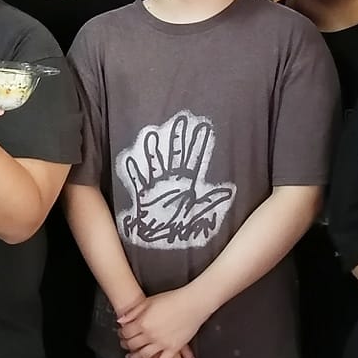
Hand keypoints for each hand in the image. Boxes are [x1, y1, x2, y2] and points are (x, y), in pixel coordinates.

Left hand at [117, 288, 207, 357]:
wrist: (192, 304)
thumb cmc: (172, 299)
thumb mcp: (148, 301)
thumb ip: (133, 312)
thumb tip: (121, 321)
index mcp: (143, 322)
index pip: (126, 333)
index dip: (121, 334)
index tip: (122, 334)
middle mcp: (151, 335)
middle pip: (132, 345)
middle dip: (126, 346)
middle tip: (126, 345)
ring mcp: (162, 343)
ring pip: (144, 356)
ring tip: (134, 357)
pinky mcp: (174, 348)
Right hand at [121, 117, 233, 245]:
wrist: (164, 239)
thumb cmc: (182, 225)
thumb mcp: (201, 211)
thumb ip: (212, 200)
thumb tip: (229, 191)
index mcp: (187, 182)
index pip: (195, 158)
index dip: (199, 143)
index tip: (204, 126)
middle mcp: (171, 179)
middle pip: (175, 154)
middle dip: (178, 137)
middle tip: (182, 118)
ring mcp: (156, 185)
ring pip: (155, 163)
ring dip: (152, 150)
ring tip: (150, 133)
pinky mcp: (142, 195)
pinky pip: (137, 181)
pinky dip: (132, 171)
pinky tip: (128, 158)